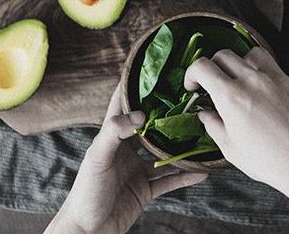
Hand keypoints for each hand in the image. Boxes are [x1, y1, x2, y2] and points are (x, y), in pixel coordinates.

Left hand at [45, 87, 207, 233]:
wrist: (87, 231)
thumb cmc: (85, 193)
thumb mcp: (97, 158)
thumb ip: (114, 133)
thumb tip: (140, 115)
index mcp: (111, 137)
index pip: (123, 105)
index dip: (135, 87)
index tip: (155, 71)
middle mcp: (126, 150)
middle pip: (151, 127)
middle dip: (167, 115)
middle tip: (189, 100)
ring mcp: (138, 170)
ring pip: (165, 153)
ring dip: (181, 147)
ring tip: (202, 134)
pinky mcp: (146, 190)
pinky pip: (170, 180)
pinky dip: (186, 176)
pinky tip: (202, 170)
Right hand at [185, 47, 288, 233]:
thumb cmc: (269, 161)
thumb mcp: (231, 149)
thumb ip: (214, 126)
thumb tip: (205, 114)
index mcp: (232, 96)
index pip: (203, 66)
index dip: (192, 73)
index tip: (193, 86)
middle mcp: (253, 80)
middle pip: (224, 55)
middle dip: (213, 66)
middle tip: (213, 83)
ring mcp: (277, 78)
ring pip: (252, 54)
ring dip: (240, 62)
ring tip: (241, 81)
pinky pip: (275, 69)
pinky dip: (264, 75)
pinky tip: (266, 95)